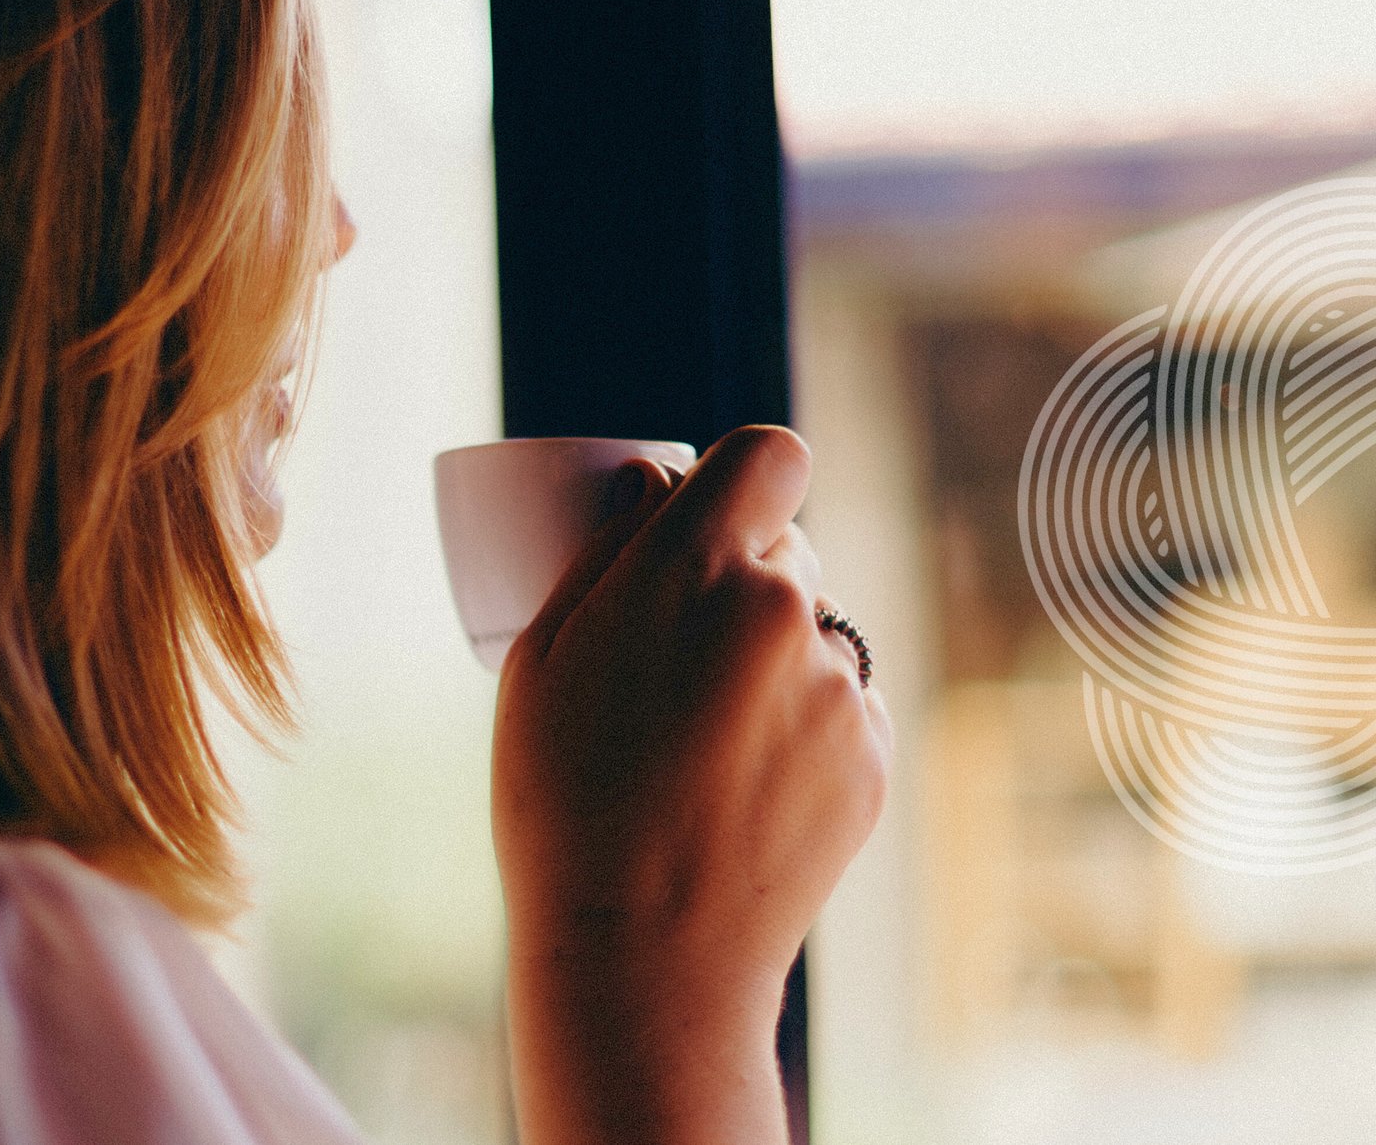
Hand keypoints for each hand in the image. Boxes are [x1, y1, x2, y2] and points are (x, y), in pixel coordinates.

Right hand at [492, 426, 890, 1144]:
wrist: (643, 956)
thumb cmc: (563, 802)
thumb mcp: (539, 659)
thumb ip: (603, 552)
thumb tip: (649, 480)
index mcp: (700, 570)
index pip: (768, 455)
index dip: (739, 479)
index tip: (705, 521)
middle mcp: (789, 613)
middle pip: (787, 549)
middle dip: (738, 578)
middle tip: (671, 654)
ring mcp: (841, 689)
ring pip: (814, 632)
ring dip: (768, 658)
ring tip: (696, 744)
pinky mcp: (871, 757)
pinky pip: (839, 703)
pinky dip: (798, 726)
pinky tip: (736, 787)